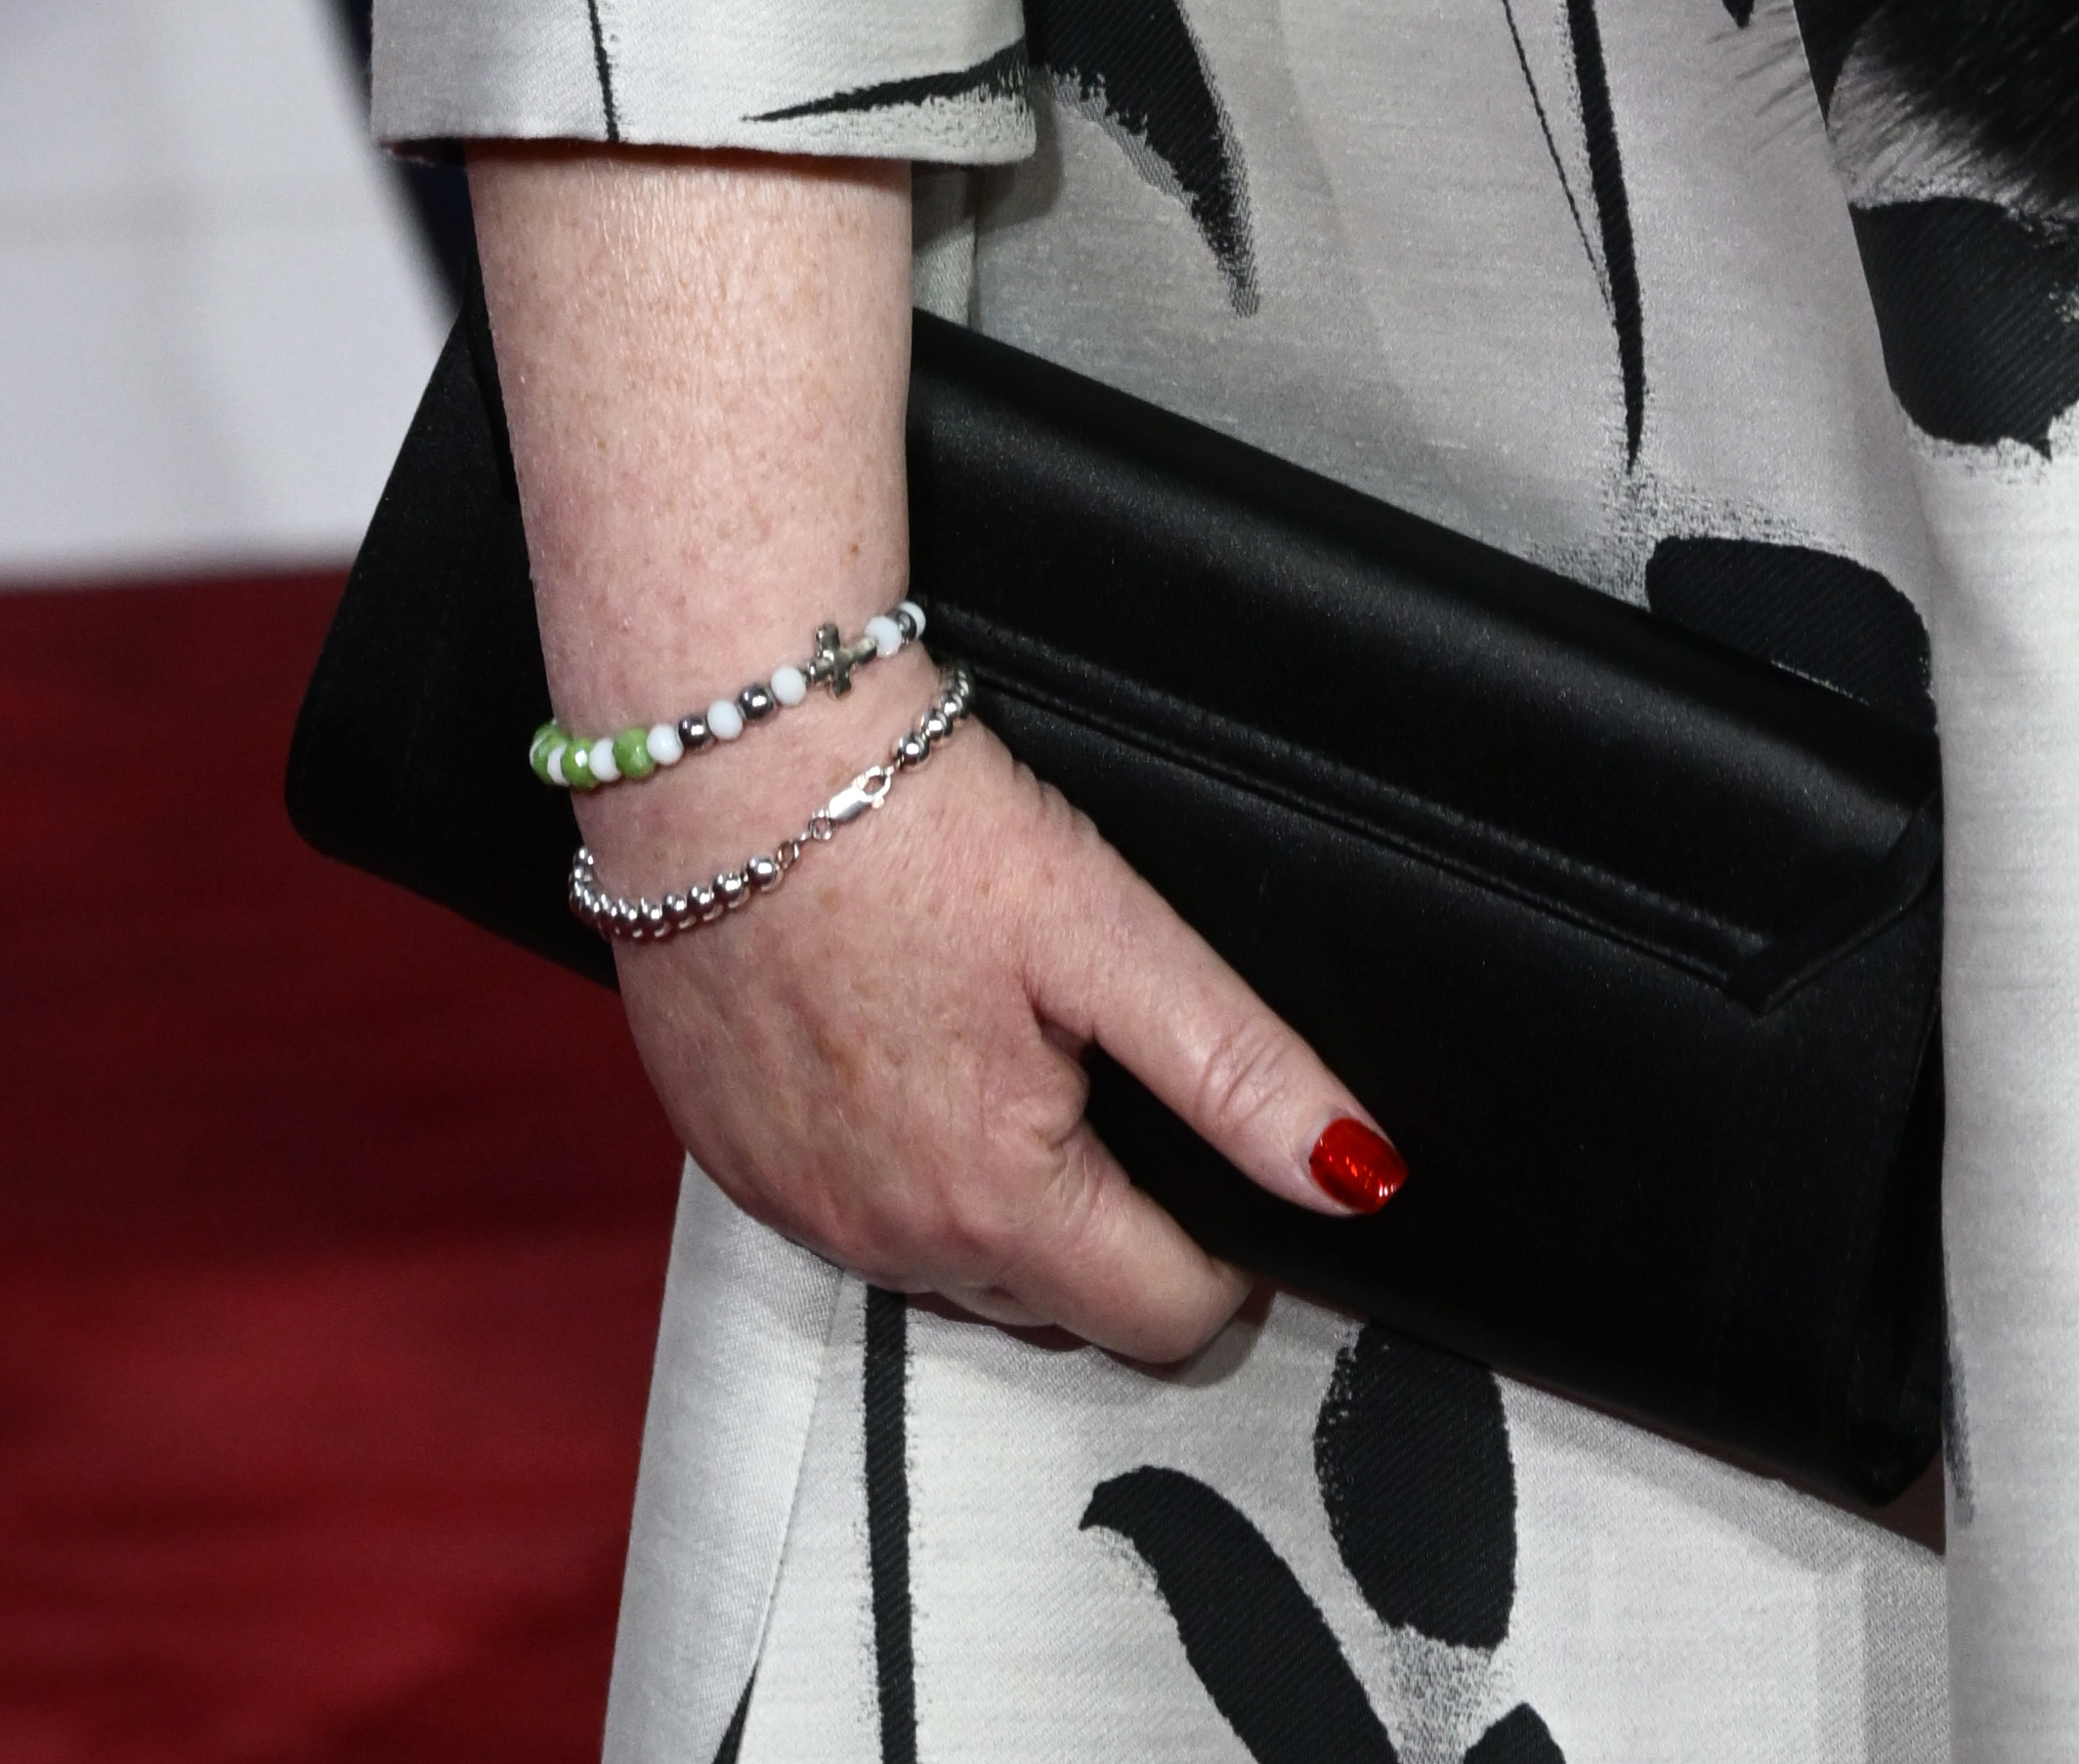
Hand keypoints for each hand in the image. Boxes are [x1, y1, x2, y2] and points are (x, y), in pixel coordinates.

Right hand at [606, 696, 1394, 1367]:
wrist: (726, 760)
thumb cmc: (906, 828)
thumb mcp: (1108, 930)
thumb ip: (1237, 1069)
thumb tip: (1352, 1175)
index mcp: (995, 1200)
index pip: (1160, 1317)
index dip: (1227, 1256)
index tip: (1239, 1177)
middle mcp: (888, 1238)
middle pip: (1060, 1300)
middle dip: (1118, 1225)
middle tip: (1125, 1081)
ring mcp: (801, 1210)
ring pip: (955, 1268)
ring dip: (1007, 1199)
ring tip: (1019, 1053)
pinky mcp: (736, 1164)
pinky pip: (854, 1214)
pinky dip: (901, 1163)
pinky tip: (911, 1050)